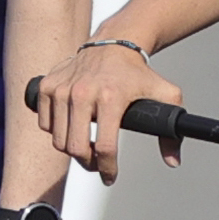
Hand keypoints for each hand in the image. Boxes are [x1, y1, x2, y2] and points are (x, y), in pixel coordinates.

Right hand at [30, 40, 181, 182]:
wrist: (114, 43)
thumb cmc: (138, 72)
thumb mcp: (165, 95)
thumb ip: (172, 131)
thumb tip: (172, 161)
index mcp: (111, 97)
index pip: (105, 147)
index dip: (108, 169)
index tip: (110, 176)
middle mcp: (83, 93)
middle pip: (76, 148)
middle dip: (88, 164)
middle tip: (97, 164)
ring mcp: (62, 89)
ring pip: (59, 140)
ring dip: (72, 150)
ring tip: (86, 147)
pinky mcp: (46, 85)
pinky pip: (45, 123)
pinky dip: (56, 131)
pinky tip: (71, 128)